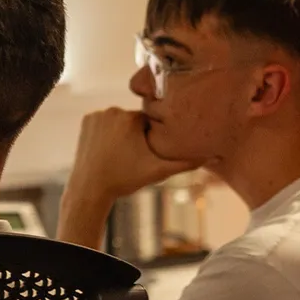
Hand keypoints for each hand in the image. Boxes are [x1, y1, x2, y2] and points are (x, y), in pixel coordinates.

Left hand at [68, 108, 199, 202]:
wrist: (90, 188)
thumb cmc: (125, 180)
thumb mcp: (158, 171)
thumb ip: (186, 163)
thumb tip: (214, 156)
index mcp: (131, 118)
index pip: (150, 122)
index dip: (150, 138)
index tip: (145, 153)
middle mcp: (113, 111)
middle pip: (134, 120)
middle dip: (136, 135)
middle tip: (131, 156)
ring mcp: (97, 115)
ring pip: (119, 121)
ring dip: (121, 133)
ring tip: (119, 154)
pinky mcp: (86, 121)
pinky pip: (104, 122)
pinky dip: (107, 132)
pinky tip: (107, 148)